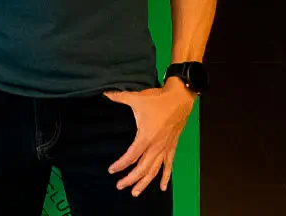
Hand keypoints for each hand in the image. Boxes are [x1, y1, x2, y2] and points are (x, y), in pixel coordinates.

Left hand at [104, 78, 196, 195]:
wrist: (180, 97)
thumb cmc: (158, 99)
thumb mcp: (136, 98)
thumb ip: (119, 97)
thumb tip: (105, 93)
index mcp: (146, 137)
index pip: (131, 157)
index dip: (121, 165)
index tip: (111, 170)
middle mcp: (156, 146)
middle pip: (142, 168)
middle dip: (130, 179)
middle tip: (119, 186)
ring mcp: (165, 148)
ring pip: (154, 170)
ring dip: (145, 182)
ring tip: (135, 192)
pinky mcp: (172, 146)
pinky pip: (169, 165)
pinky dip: (166, 177)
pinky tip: (163, 187)